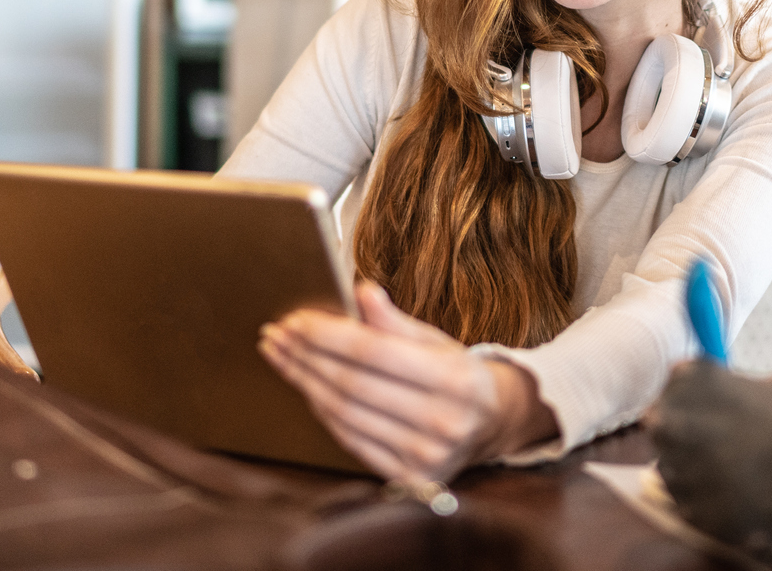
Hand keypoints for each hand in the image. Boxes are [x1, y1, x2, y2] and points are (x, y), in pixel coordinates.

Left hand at [258, 281, 557, 482]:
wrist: (494, 424)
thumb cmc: (459, 375)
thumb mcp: (437, 341)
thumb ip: (395, 321)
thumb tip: (361, 291)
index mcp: (456, 379)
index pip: (373, 352)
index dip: (327, 335)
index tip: (295, 319)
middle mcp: (443, 423)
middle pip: (352, 385)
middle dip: (306, 356)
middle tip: (277, 335)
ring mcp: (425, 457)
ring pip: (344, 415)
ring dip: (305, 383)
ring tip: (282, 357)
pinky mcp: (408, 479)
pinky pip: (350, 441)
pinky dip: (323, 412)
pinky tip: (307, 388)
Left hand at [652, 362, 771, 550]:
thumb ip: (758, 386)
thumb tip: (754, 388)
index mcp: (698, 379)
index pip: (677, 382)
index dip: (698, 398)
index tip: (714, 410)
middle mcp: (676, 421)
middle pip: (661, 423)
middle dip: (686, 434)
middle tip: (719, 444)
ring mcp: (681, 469)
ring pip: (672, 466)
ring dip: (695, 469)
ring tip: (740, 473)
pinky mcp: (692, 512)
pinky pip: (690, 503)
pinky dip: (710, 502)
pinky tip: (742, 497)